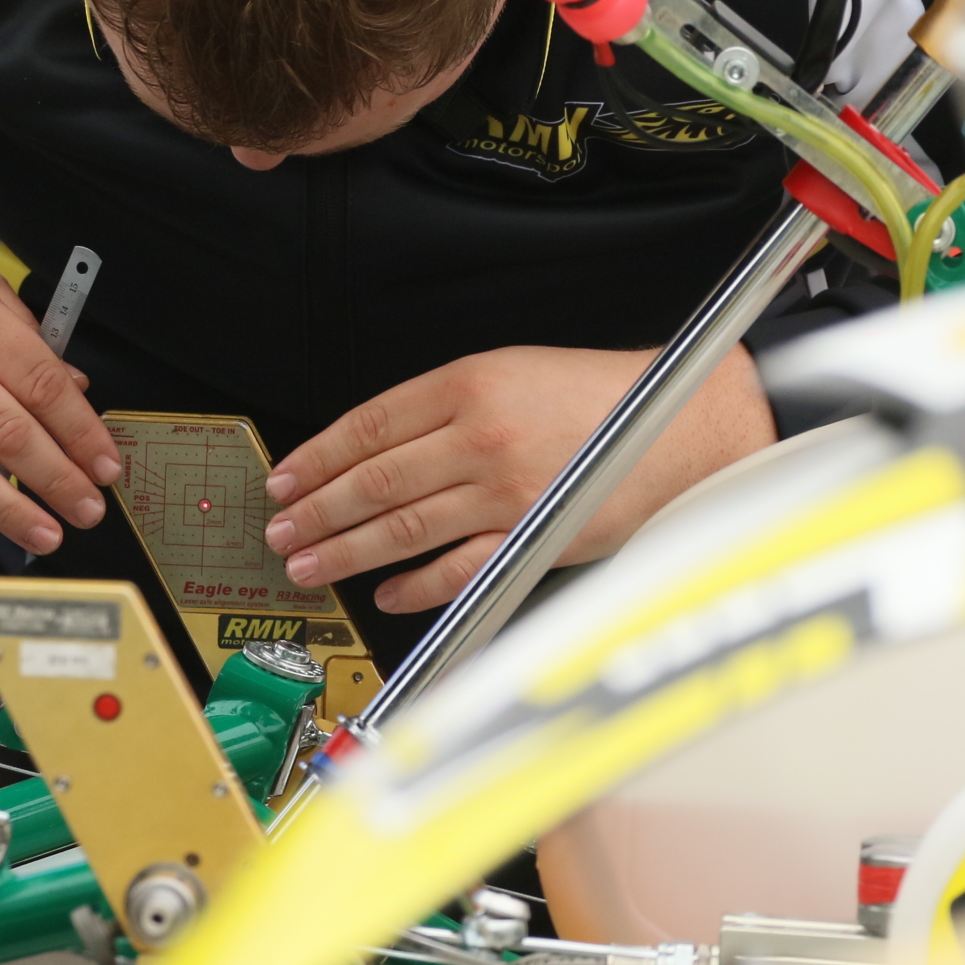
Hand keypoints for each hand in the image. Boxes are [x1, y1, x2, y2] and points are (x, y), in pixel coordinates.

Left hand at [261, 344, 776, 613]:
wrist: (685, 422)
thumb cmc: (603, 397)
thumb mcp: (514, 371)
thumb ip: (447, 405)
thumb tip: (378, 448)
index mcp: (470, 383)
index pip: (368, 424)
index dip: (317, 456)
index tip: (284, 478)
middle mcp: (480, 434)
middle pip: (374, 478)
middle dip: (315, 509)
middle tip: (279, 530)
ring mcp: (504, 489)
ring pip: (401, 525)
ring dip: (344, 549)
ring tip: (307, 563)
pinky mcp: (532, 534)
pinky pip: (455, 567)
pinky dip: (413, 585)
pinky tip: (384, 592)